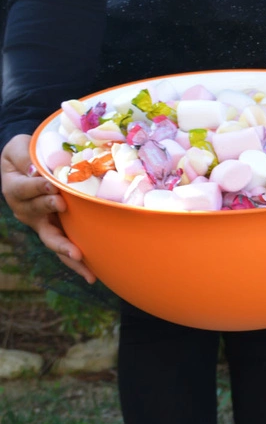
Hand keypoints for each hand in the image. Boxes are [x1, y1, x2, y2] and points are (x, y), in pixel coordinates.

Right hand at [0, 134, 94, 281]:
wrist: (29, 166)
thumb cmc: (27, 154)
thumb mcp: (20, 148)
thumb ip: (26, 157)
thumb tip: (40, 172)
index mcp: (15, 188)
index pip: (25, 188)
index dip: (38, 187)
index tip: (53, 186)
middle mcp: (26, 210)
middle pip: (37, 217)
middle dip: (50, 215)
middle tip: (65, 213)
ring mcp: (41, 223)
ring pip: (52, 239)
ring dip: (65, 249)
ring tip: (79, 258)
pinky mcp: (57, 231)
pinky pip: (65, 249)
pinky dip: (76, 263)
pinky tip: (91, 275)